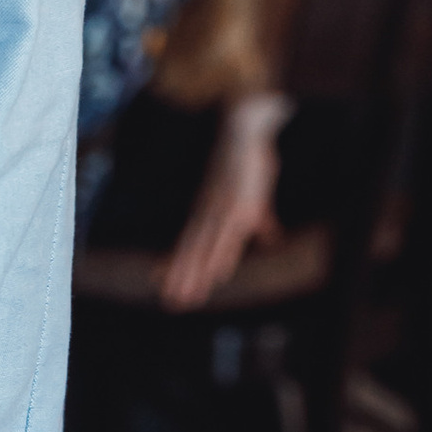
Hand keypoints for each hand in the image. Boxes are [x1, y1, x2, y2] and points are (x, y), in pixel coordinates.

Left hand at [157, 98, 284, 310]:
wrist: (245, 129)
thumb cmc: (249, 161)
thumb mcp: (256, 196)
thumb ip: (262, 220)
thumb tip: (272, 239)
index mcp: (207, 208)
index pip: (187, 241)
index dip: (174, 261)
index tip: (159, 281)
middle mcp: (209, 211)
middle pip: (191, 250)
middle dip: (181, 276)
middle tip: (171, 303)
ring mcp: (223, 209)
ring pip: (206, 248)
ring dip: (196, 274)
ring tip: (186, 296)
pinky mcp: (243, 206)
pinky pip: (230, 236)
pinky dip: (223, 255)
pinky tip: (218, 274)